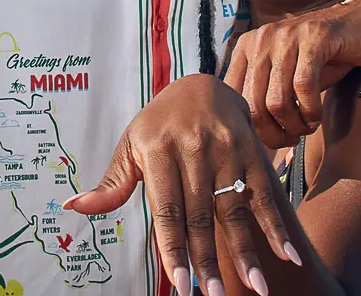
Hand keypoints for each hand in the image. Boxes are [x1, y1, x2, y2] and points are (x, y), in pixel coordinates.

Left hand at [65, 74, 301, 295]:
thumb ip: (111, 183)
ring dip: (246, 251)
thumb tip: (75, 207)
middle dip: (207, 259)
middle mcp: (193, 149)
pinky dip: (276, 227)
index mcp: (158, 149)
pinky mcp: (251, 151)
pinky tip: (286, 256)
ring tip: (255, 288)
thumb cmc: (159, 124)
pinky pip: (264, 194)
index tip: (179, 283)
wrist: (202, 85)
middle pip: (201, 215)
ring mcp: (226, 150)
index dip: (173, 247)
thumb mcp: (131, 145)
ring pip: (235, 209)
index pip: (167, 208)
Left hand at [224, 0, 360, 148]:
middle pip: (253, 104)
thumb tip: (250, 136)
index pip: (234, 98)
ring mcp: (286, 36)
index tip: (272, 139)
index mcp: (246, 48)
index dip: (252, 127)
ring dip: (293, 125)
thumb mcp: (285, 75)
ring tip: (305, 129)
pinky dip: (310, 111)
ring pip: (277, 100)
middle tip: (290, 140)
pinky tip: (316, 118)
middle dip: (272, 133)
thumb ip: (264, 95)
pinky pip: (303, 86)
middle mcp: (260, 40)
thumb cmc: (321, 57)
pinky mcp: (313, 38)